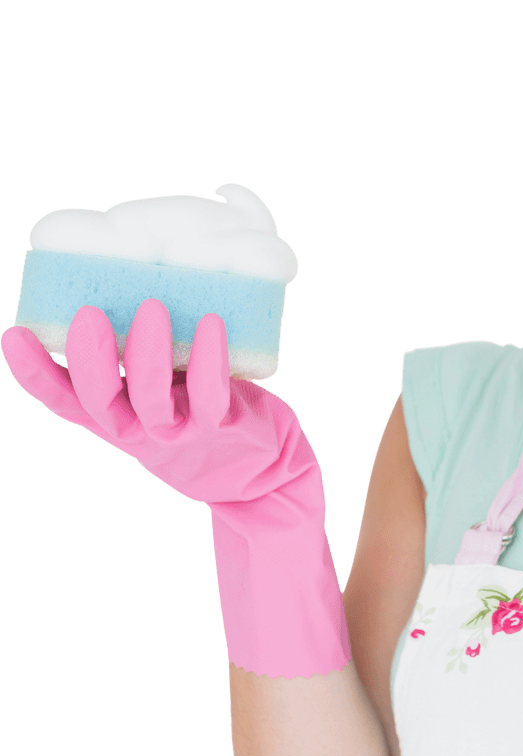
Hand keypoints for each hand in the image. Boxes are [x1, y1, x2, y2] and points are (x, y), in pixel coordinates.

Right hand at [2, 297, 349, 677]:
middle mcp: (140, 428)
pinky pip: (210, 394)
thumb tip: (140, 285)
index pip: (65, 401)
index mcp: (118, 418)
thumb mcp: (171, 389)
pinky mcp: (220, 427)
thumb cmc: (211, 413)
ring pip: (150, 399)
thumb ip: (153, 355)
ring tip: (152, 308)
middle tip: (86, 313)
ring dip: (148, 354)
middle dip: (90, 359)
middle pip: (99, 401)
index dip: (36, 374)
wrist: (264, 470)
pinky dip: (209, 359)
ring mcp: (179, 431)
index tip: (13, 335)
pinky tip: (211, 324)